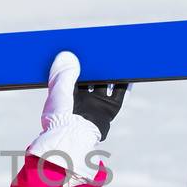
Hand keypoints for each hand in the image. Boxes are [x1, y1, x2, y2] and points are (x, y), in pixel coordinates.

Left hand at [26, 51, 125, 183]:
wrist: (70, 139)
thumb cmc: (59, 119)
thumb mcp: (58, 90)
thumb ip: (63, 73)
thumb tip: (67, 54)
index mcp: (66, 95)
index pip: (73, 73)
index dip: (78, 62)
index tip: (82, 48)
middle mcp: (82, 100)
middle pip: (91, 77)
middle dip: (96, 65)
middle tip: (102, 49)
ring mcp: (95, 106)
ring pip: (105, 84)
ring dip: (111, 71)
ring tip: (117, 55)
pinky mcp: (108, 111)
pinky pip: (119, 94)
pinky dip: (124, 83)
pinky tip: (128, 71)